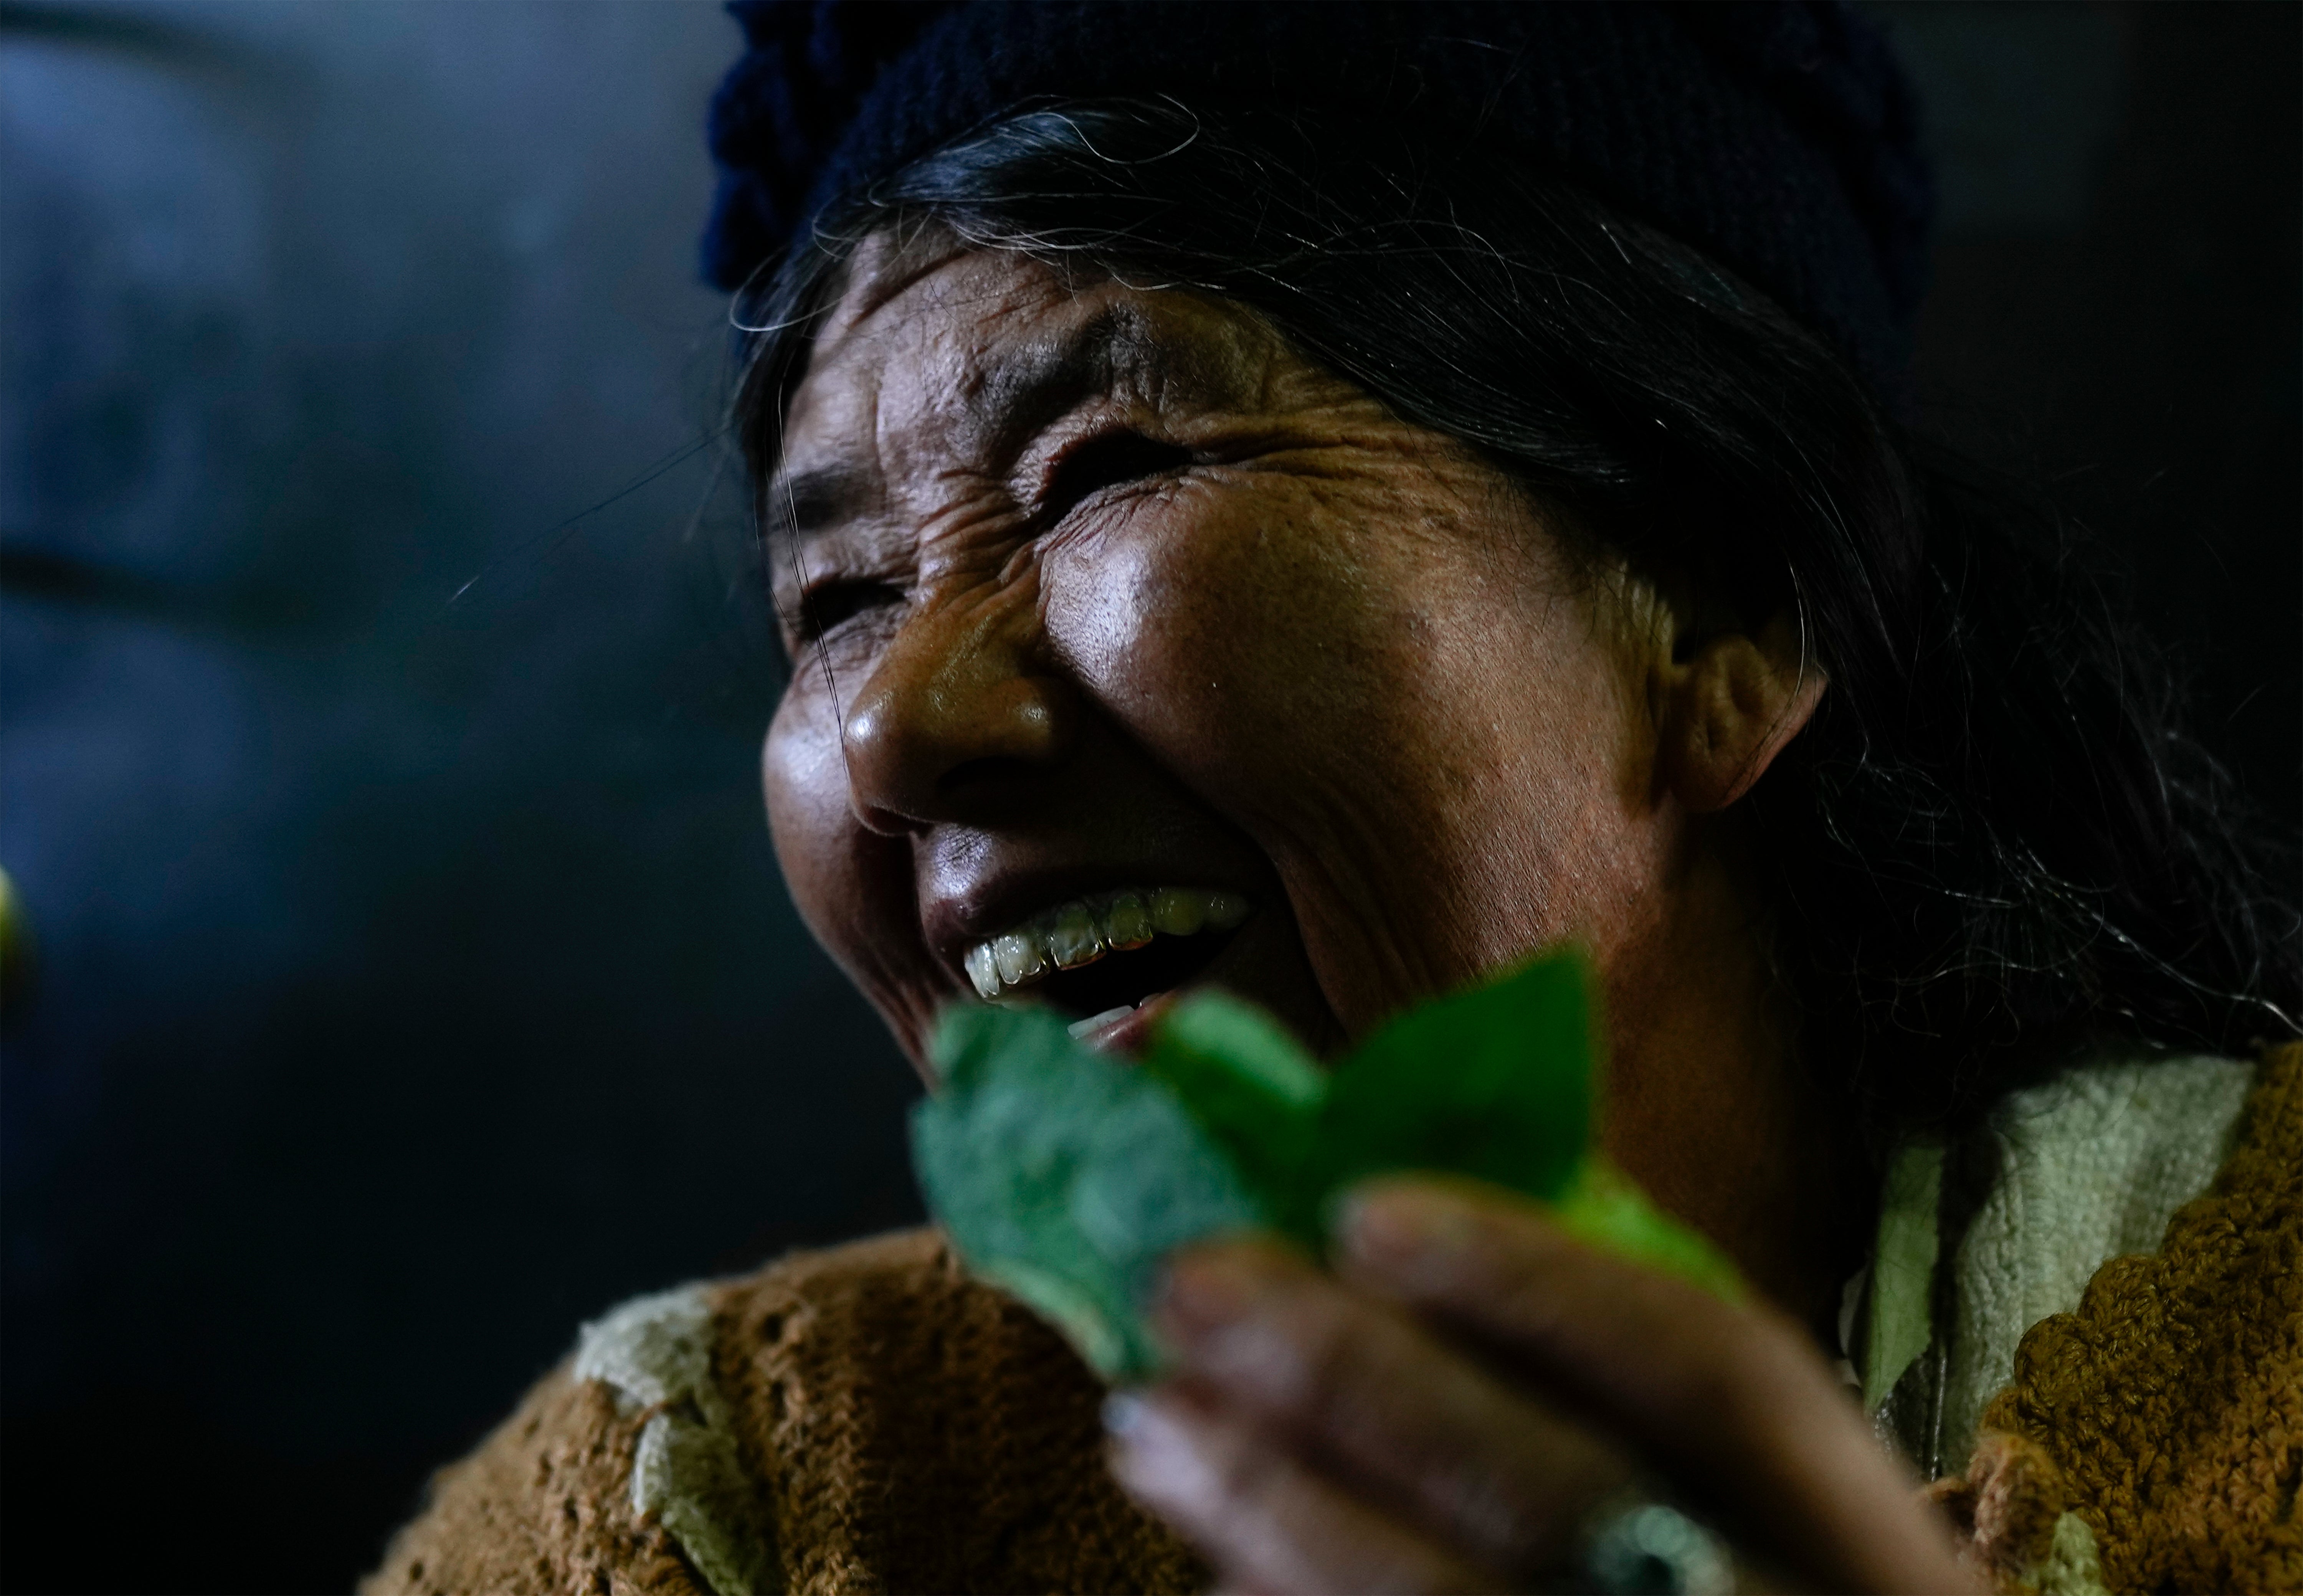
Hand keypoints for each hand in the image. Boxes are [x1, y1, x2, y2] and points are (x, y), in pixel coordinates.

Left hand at [1105, 1177, 1975, 1593]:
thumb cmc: (1740, 1579)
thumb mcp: (1747, 1491)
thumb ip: (1612, 1376)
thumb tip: (1384, 1224)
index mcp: (1862, 1532)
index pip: (1718, 1372)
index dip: (1537, 1280)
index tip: (1362, 1210)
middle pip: (1553, 1501)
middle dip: (1355, 1382)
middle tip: (1190, 1280)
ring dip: (1275, 1506)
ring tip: (1150, 1412)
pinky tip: (1215, 1553)